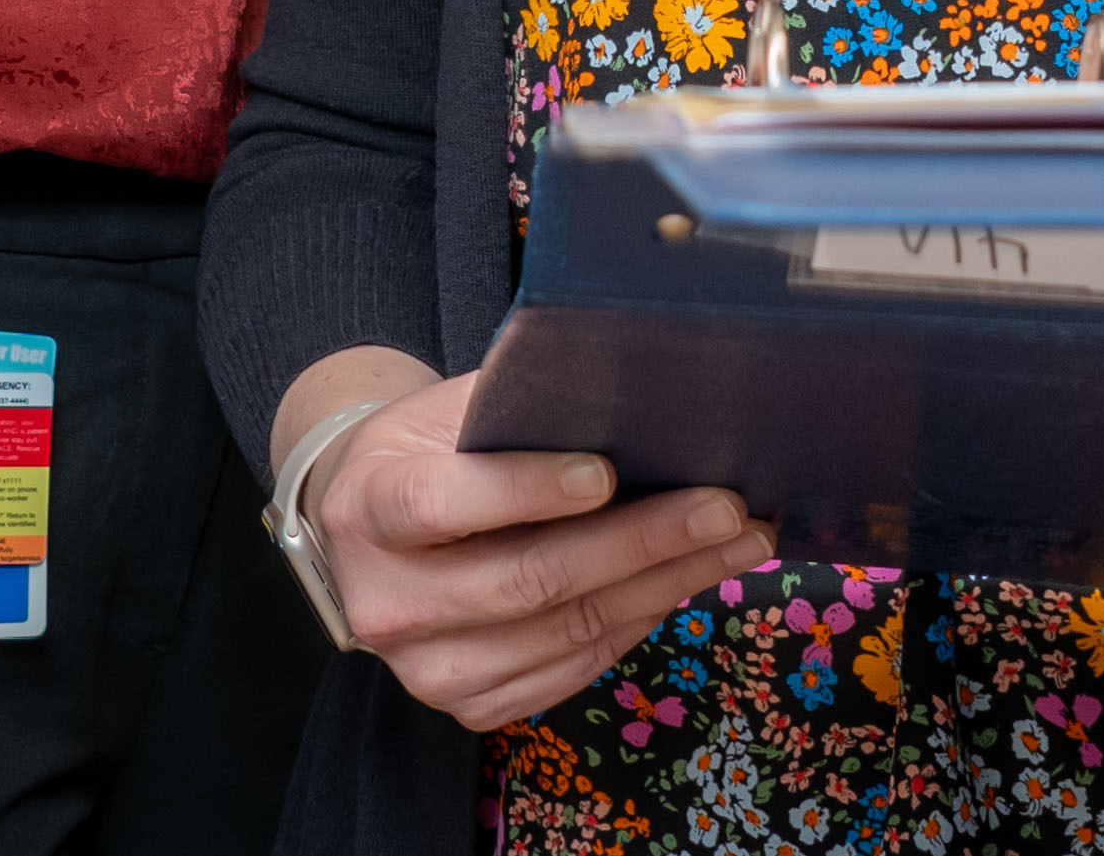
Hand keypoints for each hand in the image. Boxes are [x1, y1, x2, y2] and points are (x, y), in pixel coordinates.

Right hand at [287, 353, 776, 732]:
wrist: (373, 532)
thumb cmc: (425, 452)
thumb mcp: (446, 410)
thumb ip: (518, 409)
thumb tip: (630, 400)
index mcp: (367, 508)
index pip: (443, 503)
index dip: (525, 489)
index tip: (606, 471)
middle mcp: (389, 601)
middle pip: (527, 579)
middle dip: (640, 541)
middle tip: (723, 506)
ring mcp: (428, 668)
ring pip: (566, 631)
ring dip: (664, 585)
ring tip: (735, 542)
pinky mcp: (470, 704)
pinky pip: (575, 667)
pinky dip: (639, 621)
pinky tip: (683, 580)